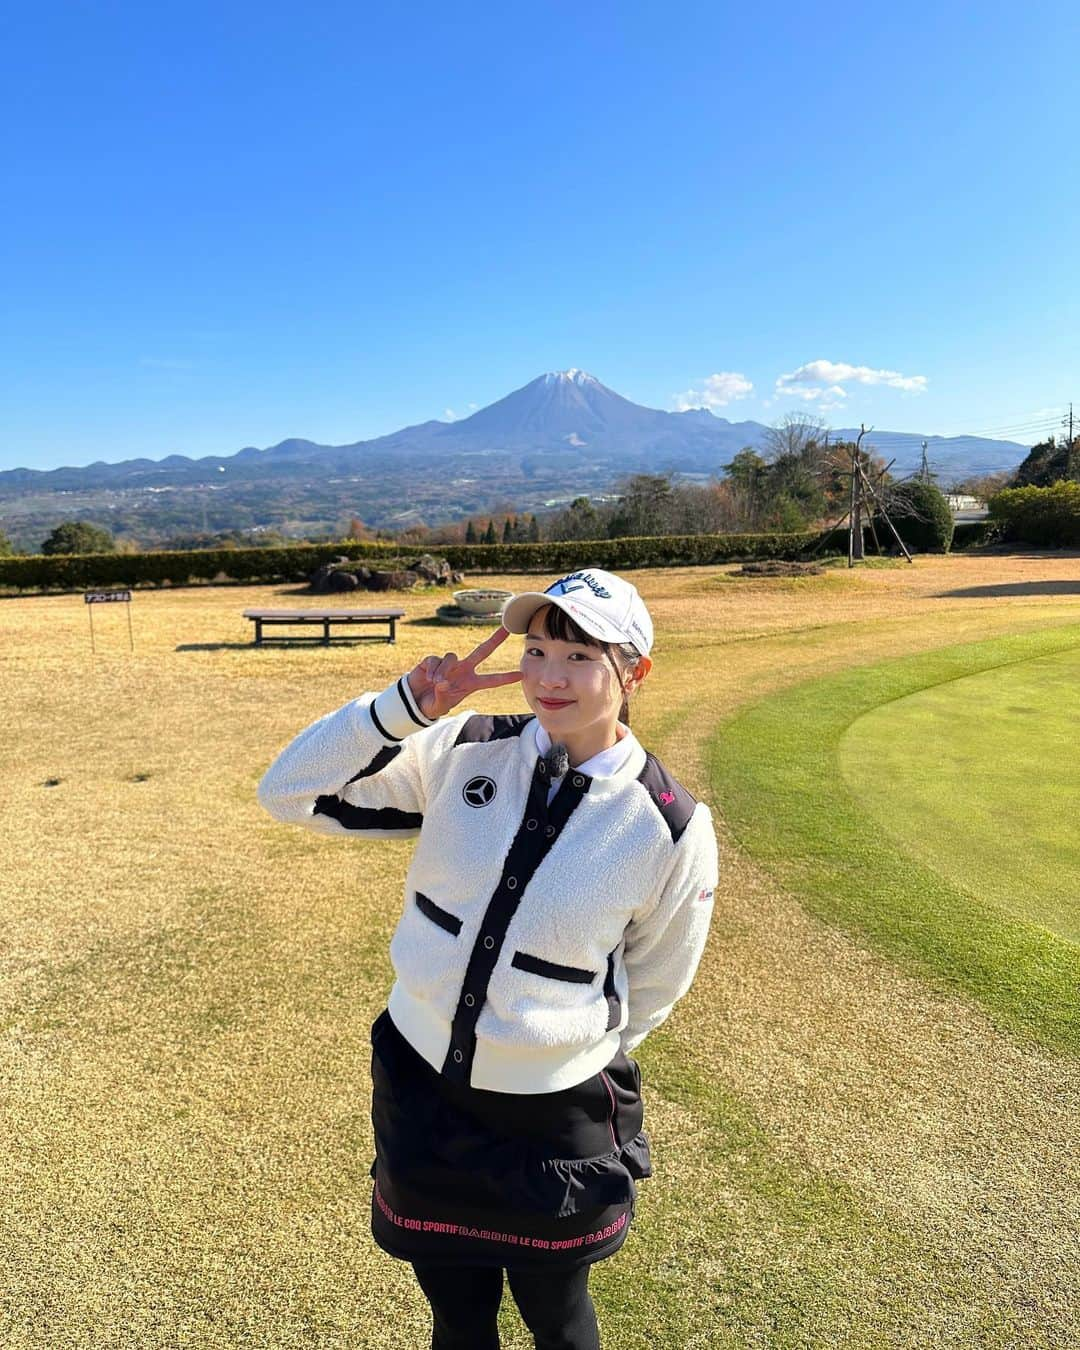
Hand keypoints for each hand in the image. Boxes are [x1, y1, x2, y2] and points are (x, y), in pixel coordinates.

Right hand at [407, 626, 522, 720]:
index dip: (505, 678)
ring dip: (444, 671)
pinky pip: (436, 660)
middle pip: (482, 651)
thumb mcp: (440, 706)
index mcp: (470, 683)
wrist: (415, 700)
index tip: (521, 675)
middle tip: (507, 629)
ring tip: (436, 683)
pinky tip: (428, 677)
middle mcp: (463, 670)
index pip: (491, 680)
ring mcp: (449, 663)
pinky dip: (432, 669)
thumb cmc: (432, 704)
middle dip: (495, 639)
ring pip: (452, 657)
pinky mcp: (434, 660)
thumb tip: (443, 682)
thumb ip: (443, 696)